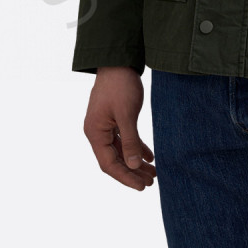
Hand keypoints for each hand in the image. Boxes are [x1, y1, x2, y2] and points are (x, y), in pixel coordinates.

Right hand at [83, 66, 156, 190]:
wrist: (118, 61)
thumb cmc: (120, 85)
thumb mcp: (127, 113)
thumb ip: (130, 140)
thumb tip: (132, 165)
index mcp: (95, 133)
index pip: (109, 164)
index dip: (125, 177)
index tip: (141, 186)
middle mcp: (97, 132)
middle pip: (114, 160)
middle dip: (132, 172)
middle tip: (151, 182)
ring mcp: (105, 125)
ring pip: (120, 151)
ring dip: (135, 162)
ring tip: (153, 173)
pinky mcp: (114, 119)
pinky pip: (124, 139)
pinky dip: (135, 147)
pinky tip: (149, 156)